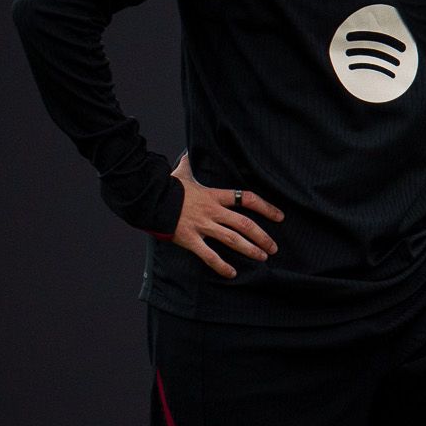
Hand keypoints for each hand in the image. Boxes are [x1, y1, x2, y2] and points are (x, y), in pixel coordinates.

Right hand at [169, 154, 280, 277]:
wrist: (146, 198)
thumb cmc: (165, 187)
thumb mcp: (180, 174)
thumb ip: (187, 164)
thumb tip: (187, 152)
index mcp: (213, 195)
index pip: (246, 198)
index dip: (266, 207)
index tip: (279, 216)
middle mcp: (212, 211)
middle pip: (244, 224)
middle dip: (262, 236)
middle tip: (273, 247)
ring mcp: (201, 226)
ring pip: (232, 239)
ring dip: (250, 249)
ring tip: (262, 257)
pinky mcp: (189, 239)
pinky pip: (209, 255)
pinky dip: (221, 265)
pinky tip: (231, 273)